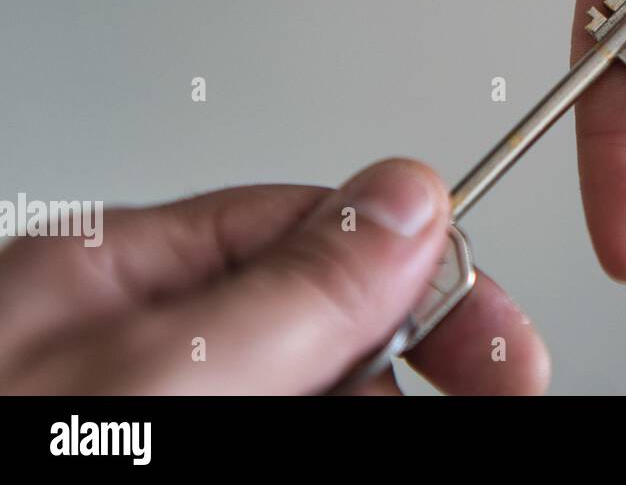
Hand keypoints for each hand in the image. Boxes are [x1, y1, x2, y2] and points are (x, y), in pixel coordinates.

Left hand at [0, 159, 549, 393]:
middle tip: (484, 401)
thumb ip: (288, 288)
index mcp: (117, 285)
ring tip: (423, 401)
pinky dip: (345, 417)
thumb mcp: (154, 384)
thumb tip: (408, 198)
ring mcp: (162, 414)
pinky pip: (291, 416)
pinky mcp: (174, 435)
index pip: (314, 231)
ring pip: (320, 395)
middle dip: (408, 374)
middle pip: (331, 333)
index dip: (426, 278)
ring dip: (376, 405)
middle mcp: (142, 356)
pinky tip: (370, 405)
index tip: (500, 347)